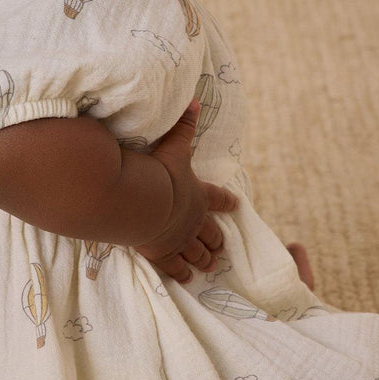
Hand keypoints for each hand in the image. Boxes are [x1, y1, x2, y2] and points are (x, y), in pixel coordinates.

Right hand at [134, 99, 238, 283]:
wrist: (142, 201)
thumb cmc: (158, 172)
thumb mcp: (173, 146)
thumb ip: (184, 125)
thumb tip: (195, 100)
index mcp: (198, 195)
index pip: (218, 198)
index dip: (227, 201)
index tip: (236, 205)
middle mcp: (193, 220)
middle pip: (211, 232)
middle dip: (218, 239)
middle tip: (223, 247)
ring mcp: (178, 239)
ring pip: (197, 253)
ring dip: (205, 258)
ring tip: (211, 264)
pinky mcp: (161, 253)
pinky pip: (175, 267)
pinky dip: (182, 273)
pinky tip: (186, 278)